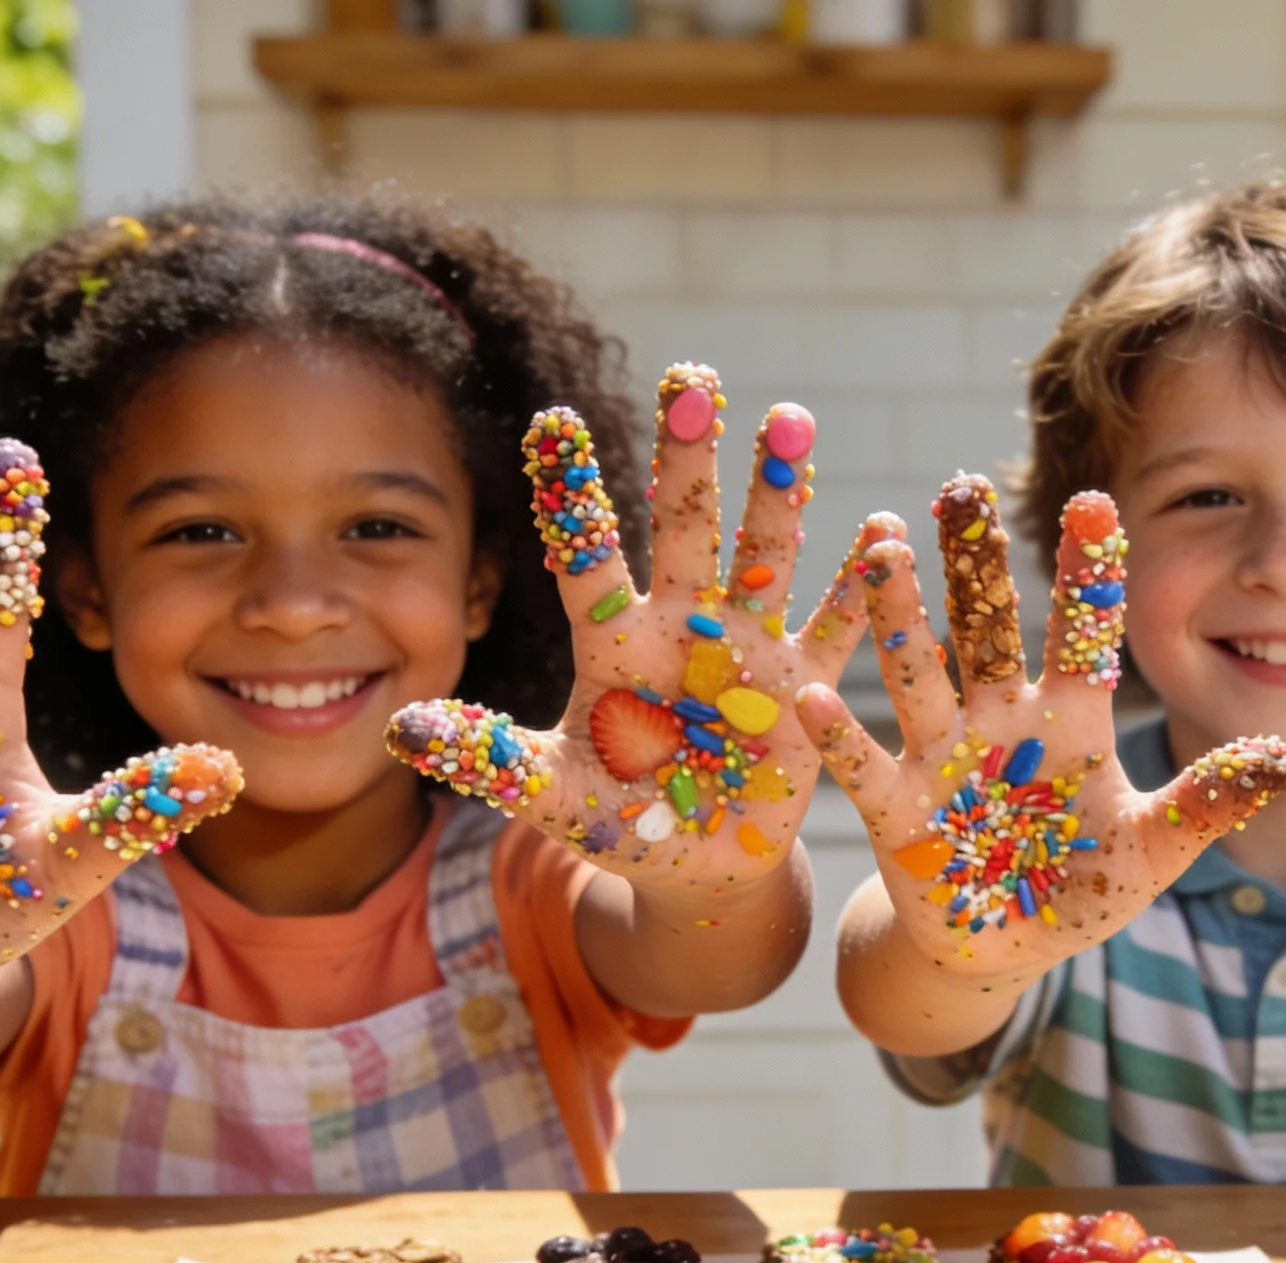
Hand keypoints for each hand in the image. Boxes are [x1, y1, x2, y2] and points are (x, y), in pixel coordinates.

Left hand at [384, 363, 865, 894]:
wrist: (697, 864)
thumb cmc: (618, 819)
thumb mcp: (550, 794)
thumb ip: (488, 760)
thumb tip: (401, 727)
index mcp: (613, 641)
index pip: (585, 555)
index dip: (571, 494)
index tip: (550, 419)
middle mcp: (682, 625)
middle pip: (684, 527)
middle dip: (690, 456)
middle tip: (692, 375)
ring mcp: (748, 649)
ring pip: (765, 555)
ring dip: (779, 494)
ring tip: (789, 421)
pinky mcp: (804, 687)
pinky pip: (837, 630)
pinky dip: (862, 590)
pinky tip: (884, 535)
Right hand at [797, 477, 1285, 983]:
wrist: (1003, 949)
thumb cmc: (1079, 887)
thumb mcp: (1153, 850)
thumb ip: (1209, 802)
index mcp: (1069, 717)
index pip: (1083, 630)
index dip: (1089, 572)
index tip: (1094, 501)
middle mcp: (1000, 719)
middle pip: (985, 627)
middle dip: (970, 563)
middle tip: (959, 488)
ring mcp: (942, 758)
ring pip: (917, 673)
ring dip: (898, 617)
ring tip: (881, 548)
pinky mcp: (895, 809)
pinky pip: (864, 763)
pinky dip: (837, 733)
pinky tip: (807, 693)